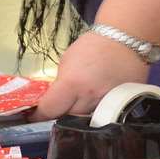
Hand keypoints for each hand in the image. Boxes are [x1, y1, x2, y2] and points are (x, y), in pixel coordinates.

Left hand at [28, 32, 150, 120]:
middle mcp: (89, 97)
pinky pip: (104, 116)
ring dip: (80, 114)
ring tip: (79, 103)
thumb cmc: (93, 45)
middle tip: (59, 107)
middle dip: (61, 114)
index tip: (34, 116)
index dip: (40, 114)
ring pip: (86, 120)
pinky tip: (97, 102)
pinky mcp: (122, 106)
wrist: (125, 38)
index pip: (50, 110)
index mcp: (72, 83)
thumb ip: (60, 83)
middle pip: (68, 119)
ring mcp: (108, 103)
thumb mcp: (67, 61)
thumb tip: (54, 99)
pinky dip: (98, 112)